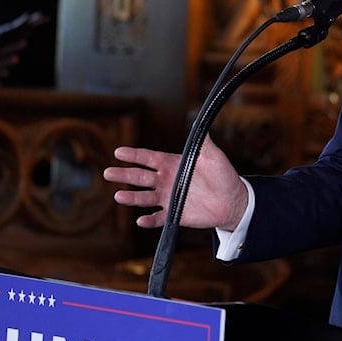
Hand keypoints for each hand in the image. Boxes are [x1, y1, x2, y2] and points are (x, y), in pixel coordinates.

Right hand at [102, 137, 246, 231]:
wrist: (233, 201)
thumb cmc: (223, 176)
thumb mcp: (213, 156)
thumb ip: (203, 141)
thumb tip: (198, 121)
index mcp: (173, 164)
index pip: (149, 158)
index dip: (134, 155)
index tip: (118, 152)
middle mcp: (167, 180)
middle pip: (140, 177)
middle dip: (124, 174)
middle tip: (108, 172)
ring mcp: (169, 198)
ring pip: (144, 197)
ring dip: (132, 197)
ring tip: (119, 196)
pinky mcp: (175, 214)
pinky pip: (159, 218)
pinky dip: (149, 220)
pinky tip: (141, 220)